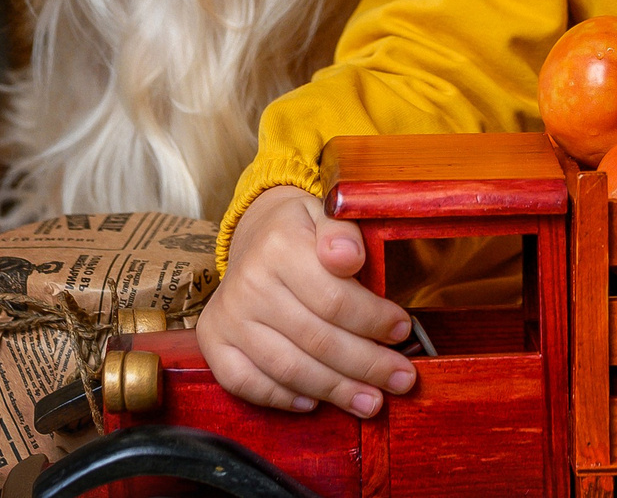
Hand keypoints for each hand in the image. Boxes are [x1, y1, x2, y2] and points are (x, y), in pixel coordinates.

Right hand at [196, 188, 416, 417]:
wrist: (255, 234)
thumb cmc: (302, 231)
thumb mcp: (327, 213)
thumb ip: (343, 231)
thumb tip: (348, 257)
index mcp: (279, 246)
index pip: (335, 299)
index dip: (374, 321)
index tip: (403, 331)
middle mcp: (247, 283)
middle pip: (317, 340)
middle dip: (367, 365)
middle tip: (401, 378)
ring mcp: (228, 316)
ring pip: (289, 368)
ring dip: (336, 390)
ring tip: (371, 401)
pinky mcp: (213, 341)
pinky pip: (247, 384)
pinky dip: (284, 399)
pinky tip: (315, 403)